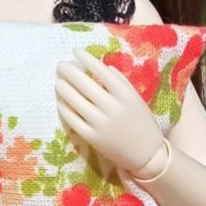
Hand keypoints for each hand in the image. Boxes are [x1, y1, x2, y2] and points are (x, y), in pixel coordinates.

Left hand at [56, 48, 164, 174]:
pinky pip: (73, 120)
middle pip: (84, 84)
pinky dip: (65, 109)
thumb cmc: (142, 122)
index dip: (86, 59)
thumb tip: (101, 65)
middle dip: (69, 71)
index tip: (75, 51)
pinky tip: (61, 101)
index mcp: (125, 95)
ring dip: (64, 88)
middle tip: (60, 64)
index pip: (101, 71)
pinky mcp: (93, 138)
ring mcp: (101, 124)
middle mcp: (113, 108)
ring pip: (75, 101)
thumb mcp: (136, 98)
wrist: (147, 155)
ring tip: (58, 81)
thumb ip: (120, 81)